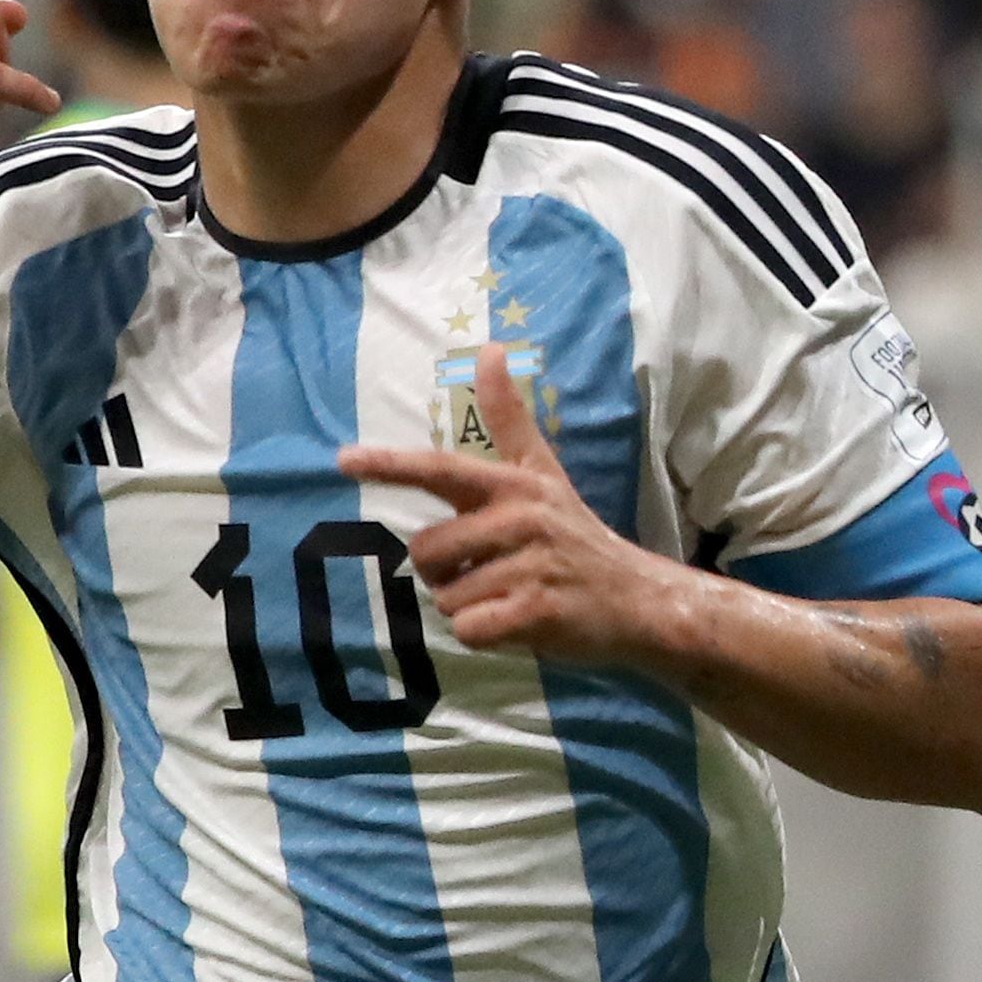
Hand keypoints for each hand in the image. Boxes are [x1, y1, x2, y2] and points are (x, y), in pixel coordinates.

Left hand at [338, 343, 679, 667]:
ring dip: (468, 605)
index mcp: (512, 485)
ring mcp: (530, 565)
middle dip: (444, 572)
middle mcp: (520, 518)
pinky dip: (483, 635)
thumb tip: (489, 346)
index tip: (343, 459)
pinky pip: (469, 629)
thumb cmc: (576, 535)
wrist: (638, 598)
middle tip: (488, 571)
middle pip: (427, 550)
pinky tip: (517, 623)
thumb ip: (509, 418)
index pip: (440, 468)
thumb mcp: (542, 473)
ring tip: (510, 595)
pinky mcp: (537, 611)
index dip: (390, 464)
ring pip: (447, 596)